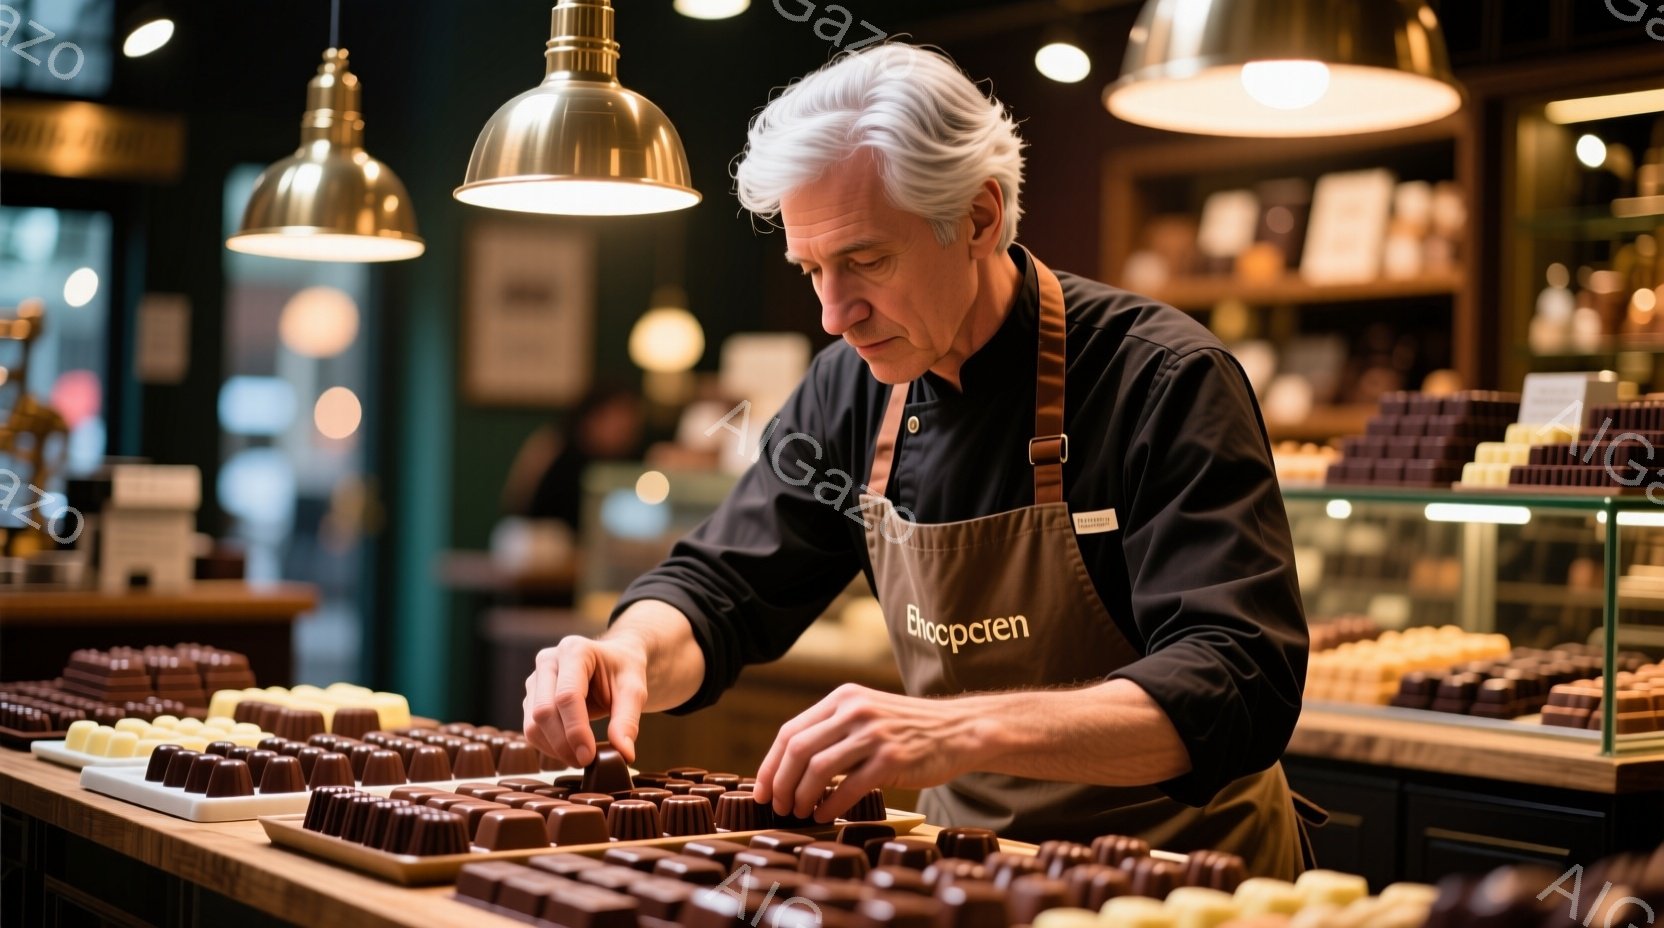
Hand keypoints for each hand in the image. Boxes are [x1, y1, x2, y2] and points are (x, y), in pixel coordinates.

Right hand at [523, 634, 648, 766]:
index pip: (567, 696)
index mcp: (574, 650)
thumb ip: (628, 720)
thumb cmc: (623, 671)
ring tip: (581, 758)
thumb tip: (624, 754)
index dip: (576, 730)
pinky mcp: (532, 697)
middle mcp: (548, 661)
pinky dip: (549, 747)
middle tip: (587, 762)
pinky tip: (570, 751)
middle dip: (563, 743)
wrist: (613, 662)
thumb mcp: (634, 690)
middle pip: (544, 711)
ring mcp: (536, 679)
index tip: (590, 757)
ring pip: (532, 723)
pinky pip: (531, 729)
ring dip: (554, 749)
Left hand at [753, 684, 982, 822]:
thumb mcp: (867, 715)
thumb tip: (788, 769)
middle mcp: (855, 710)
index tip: (762, 791)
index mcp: (843, 698)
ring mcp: (874, 733)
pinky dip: (831, 805)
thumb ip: (833, 731)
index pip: (790, 732)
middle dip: (781, 784)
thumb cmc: (908, 730)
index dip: (770, 765)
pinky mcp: (892, 758)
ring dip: (802, 797)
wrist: (959, 729)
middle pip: (798, 750)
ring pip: (818, 769)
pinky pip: (848, 787)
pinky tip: (826, 815)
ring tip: (800, 812)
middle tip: (778, 807)